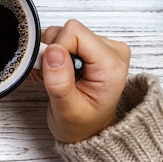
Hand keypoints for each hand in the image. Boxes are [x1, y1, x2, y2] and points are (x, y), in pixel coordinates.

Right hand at [40, 20, 130, 142]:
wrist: (88, 130)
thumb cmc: (81, 124)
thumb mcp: (67, 110)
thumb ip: (60, 82)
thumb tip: (53, 51)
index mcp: (111, 65)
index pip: (74, 33)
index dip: (56, 50)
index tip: (53, 74)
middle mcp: (111, 51)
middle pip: (68, 31)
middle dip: (52, 53)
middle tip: (52, 79)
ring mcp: (102, 47)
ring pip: (62, 33)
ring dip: (50, 54)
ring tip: (54, 78)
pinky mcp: (91, 46)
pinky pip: (64, 38)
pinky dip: (53, 54)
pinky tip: (56, 72)